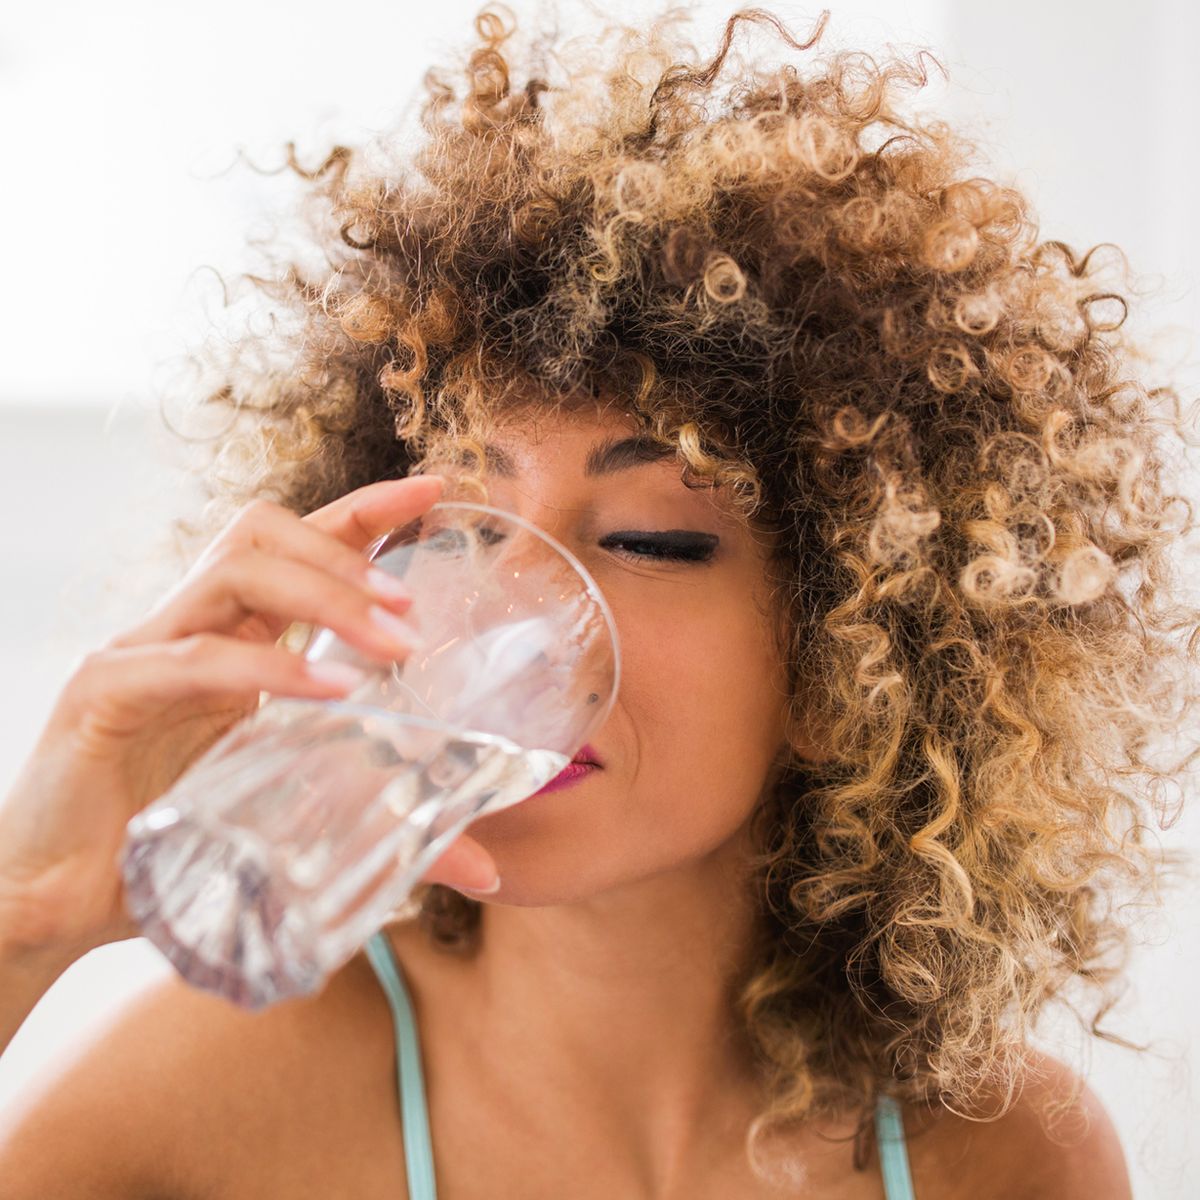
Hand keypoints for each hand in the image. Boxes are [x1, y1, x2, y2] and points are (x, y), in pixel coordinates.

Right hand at [0, 475, 498, 967]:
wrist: (57, 905)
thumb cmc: (175, 851)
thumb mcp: (297, 825)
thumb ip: (388, 830)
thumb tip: (486, 869)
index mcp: (230, 639)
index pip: (298, 545)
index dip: (365, 510)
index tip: (435, 491)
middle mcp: (187, 627)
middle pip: (262, 532)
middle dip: (348, 551)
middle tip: (414, 606)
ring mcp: (141, 652)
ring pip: (233, 571)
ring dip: (324, 593)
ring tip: (393, 644)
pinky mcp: (105, 695)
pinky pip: (196, 658)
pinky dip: (270, 668)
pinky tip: (333, 694)